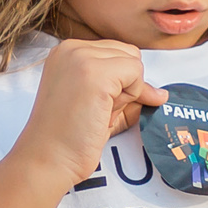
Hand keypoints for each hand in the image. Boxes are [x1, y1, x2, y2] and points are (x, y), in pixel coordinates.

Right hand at [10, 39, 165, 193]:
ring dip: (127, 90)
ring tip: (99, 111)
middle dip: (125, 83)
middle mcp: (71, 48)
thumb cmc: (69, 137)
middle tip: (100, 110)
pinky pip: (136, 73)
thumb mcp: (97, 102)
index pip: (115, 52)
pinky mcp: (95, 74)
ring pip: (133, 62)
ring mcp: (81, 58)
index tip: (100, 105)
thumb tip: (160, 93)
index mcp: (67, 51)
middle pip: (127, 53)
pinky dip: (131, 96)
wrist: (48, 159)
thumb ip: (123, 90)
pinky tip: (106, 113)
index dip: (120, 81)